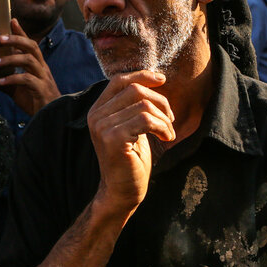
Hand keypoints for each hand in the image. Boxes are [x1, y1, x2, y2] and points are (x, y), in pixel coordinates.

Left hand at [0, 19, 60, 114]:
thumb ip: (6, 76)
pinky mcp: (41, 90)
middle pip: (31, 46)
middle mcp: (42, 68)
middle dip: (15, 39)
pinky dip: (13, 78)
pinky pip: (27, 79)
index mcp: (37, 65)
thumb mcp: (17, 86)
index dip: (21, 31)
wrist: (49, 118)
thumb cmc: (34, 100)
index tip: (11, 20)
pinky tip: (1, 82)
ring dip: (10, 59)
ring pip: (29, 60)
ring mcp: (43, 78)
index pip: (29, 43)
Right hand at [87, 71, 174, 218]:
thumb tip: (156, 78)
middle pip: (135, 90)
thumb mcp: (133, 126)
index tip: (162, 80)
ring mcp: (102, 127)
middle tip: (170, 120)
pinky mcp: (113, 138)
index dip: (142, 75)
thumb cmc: (132, 159)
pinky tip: (166, 138)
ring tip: (168, 133)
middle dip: (160, 102)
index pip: (119, 80)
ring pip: (143, 105)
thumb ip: (135, 104)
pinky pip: (146, 120)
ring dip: (164, 119)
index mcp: (98, 110)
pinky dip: (163, 127)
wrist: (122, 191)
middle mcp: (96, 116)